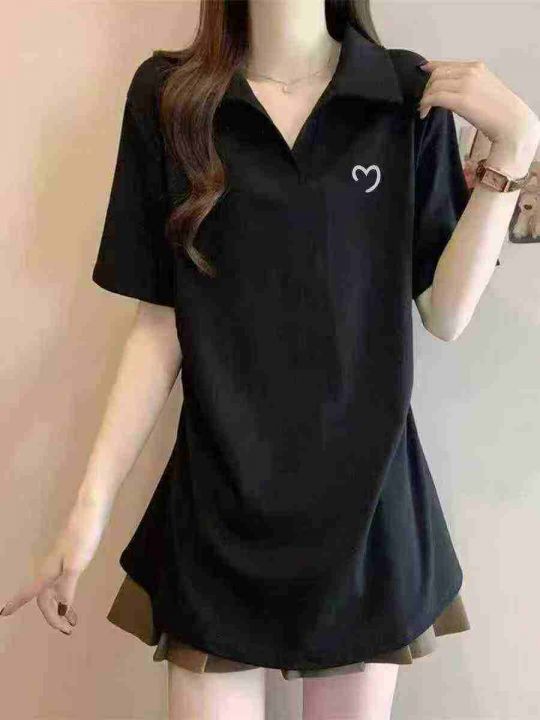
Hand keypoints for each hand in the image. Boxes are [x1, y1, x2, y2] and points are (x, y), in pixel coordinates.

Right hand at [0, 500, 107, 634]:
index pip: (31, 594)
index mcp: (49, 571)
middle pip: (45, 598)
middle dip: (53, 616)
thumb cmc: (83, 535)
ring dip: (62, 607)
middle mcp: (52, 568)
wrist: (93, 510)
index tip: (2, 613)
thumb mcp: (76, 565)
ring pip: (55, 590)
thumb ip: (67, 589)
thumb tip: (60, 612)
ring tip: (74, 621)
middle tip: (67, 630)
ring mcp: (62, 561)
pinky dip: (67, 594)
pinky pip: (64, 582)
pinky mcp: (72, 555)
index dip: (17, 603)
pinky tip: (74, 596)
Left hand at [418, 60, 539, 164]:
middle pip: (437, 74)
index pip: (446, 64)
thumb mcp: (484, 87)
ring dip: (425, 98)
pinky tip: (425, 112)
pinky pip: (435, 97)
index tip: (422, 72)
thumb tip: (448, 87)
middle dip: (427, 87)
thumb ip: (468, 83)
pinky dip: (426, 105)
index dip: (431, 68)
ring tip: (424, 109)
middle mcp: (470, 71)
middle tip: (424, 101)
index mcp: (476, 67)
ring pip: (434, 85)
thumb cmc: (498, 110)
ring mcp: (466, 84)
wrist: (511, 122)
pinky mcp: (461, 99)